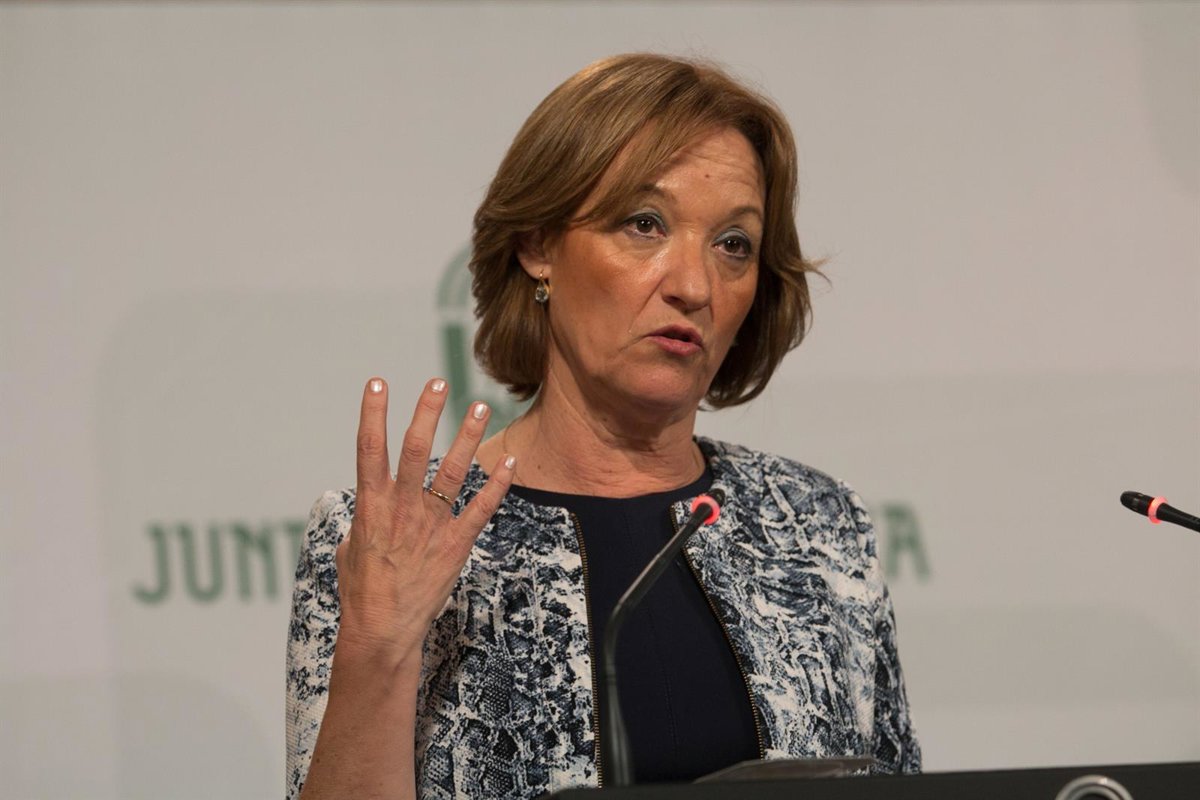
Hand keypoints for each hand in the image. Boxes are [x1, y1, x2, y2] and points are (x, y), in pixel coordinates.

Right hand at [334, 376, 514, 666]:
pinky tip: (509, 463)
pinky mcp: (455, 544)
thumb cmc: (362, 591)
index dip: (373, 414)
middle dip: (427, 413)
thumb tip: (365, 508)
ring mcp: (430, 525)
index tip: (378, 383)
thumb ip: (362, 519)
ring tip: (481, 407)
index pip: (368, 449)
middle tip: (438, 382)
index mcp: (370, 505)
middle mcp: (401, 508)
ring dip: (467, 437)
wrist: (382, 630)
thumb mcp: (351, 548)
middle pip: (415, 450)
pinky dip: (497, 486)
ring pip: (451, 472)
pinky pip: (480, 509)